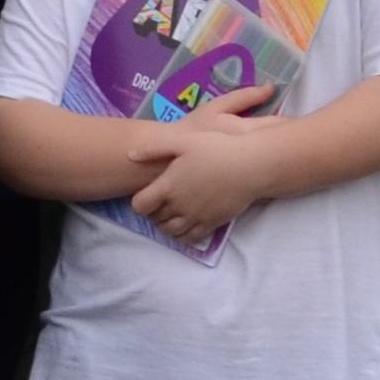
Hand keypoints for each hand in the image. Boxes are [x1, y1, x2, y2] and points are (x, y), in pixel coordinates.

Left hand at [125, 92, 276, 245]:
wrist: (249, 166)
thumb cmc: (215, 149)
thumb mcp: (182, 141)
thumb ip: (154, 148)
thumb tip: (130, 155)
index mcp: (168, 187)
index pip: (139, 206)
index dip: (139, 202)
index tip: (146, 194)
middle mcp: (179, 206)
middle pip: (154, 220)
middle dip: (152, 213)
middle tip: (159, 202)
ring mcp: (195, 217)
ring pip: (171, 232)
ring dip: (166, 225)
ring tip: (171, 213)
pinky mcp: (211, 223)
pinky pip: (190, 239)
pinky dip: (183, 235)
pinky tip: (186, 222)